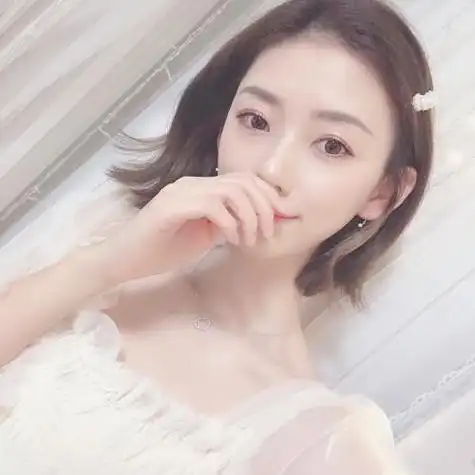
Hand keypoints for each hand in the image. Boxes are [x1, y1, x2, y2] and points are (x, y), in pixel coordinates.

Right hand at [102, 173, 294, 283]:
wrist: (125, 261)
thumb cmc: (162, 251)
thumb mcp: (205, 237)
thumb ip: (227, 225)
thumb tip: (255, 222)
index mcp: (201, 188)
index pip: (244, 180)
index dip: (267, 197)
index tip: (278, 221)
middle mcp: (192, 184)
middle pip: (243, 181)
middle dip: (264, 207)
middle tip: (268, 233)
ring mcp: (180, 192)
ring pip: (231, 190)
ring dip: (248, 216)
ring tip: (248, 239)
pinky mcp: (170, 206)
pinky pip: (211, 205)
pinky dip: (229, 222)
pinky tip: (230, 239)